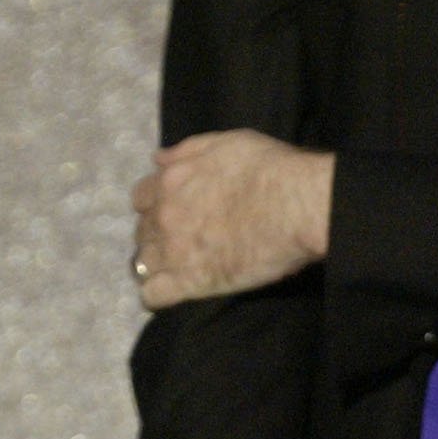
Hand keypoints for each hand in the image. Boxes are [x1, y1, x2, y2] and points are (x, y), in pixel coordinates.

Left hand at [131, 130, 332, 309]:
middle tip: (183, 241)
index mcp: (170, 182)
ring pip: (142, 264)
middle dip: (157, 235)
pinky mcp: (191, 282)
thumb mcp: (225, 142)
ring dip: (156, 265)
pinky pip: (153, 296)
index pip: (141, 198)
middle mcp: (164, 217)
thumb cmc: (268, 168)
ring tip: (178, 270)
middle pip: (143, 231)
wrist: (297, 205)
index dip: (155, 205)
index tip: (172, 211)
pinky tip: (172, 293)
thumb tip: (158, 159)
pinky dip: (157, 296)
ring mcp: (174, 252)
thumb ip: (187, 151)